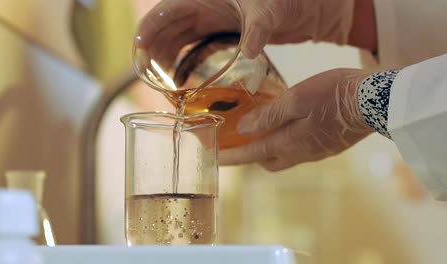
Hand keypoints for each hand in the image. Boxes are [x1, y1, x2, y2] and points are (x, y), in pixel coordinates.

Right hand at [136, 0, 355, 60]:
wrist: (312, 7)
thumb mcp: (270, 8)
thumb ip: (258, 27)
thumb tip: (248, 51)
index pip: (167, 10)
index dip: (150, 29)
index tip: (140, 51)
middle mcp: (205, 8)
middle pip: (169, 29)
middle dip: (156, 51)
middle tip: (151, 77)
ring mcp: (215, 22)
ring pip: (181, 41)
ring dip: (170, 60)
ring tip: (165, 84)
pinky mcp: (226, 36)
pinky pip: (198, 49)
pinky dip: (189, 63)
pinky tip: (186, 81)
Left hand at [219, 69, 373, 170]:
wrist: (376, 101)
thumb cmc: (335, 95)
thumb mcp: (296, 99)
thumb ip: (269, 116)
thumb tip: (243, 129)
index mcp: (289, 143)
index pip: (251, 154)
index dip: (231, 156)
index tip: (214, 157)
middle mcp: (301, 153)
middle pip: (266, 160)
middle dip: (248, 155)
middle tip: (235, 143)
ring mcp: (316, 152)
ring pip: (284, 156)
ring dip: (267, 149)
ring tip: (258, 133)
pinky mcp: (329, 146)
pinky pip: (299, 150)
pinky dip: (285, 142)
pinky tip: (287, 128)